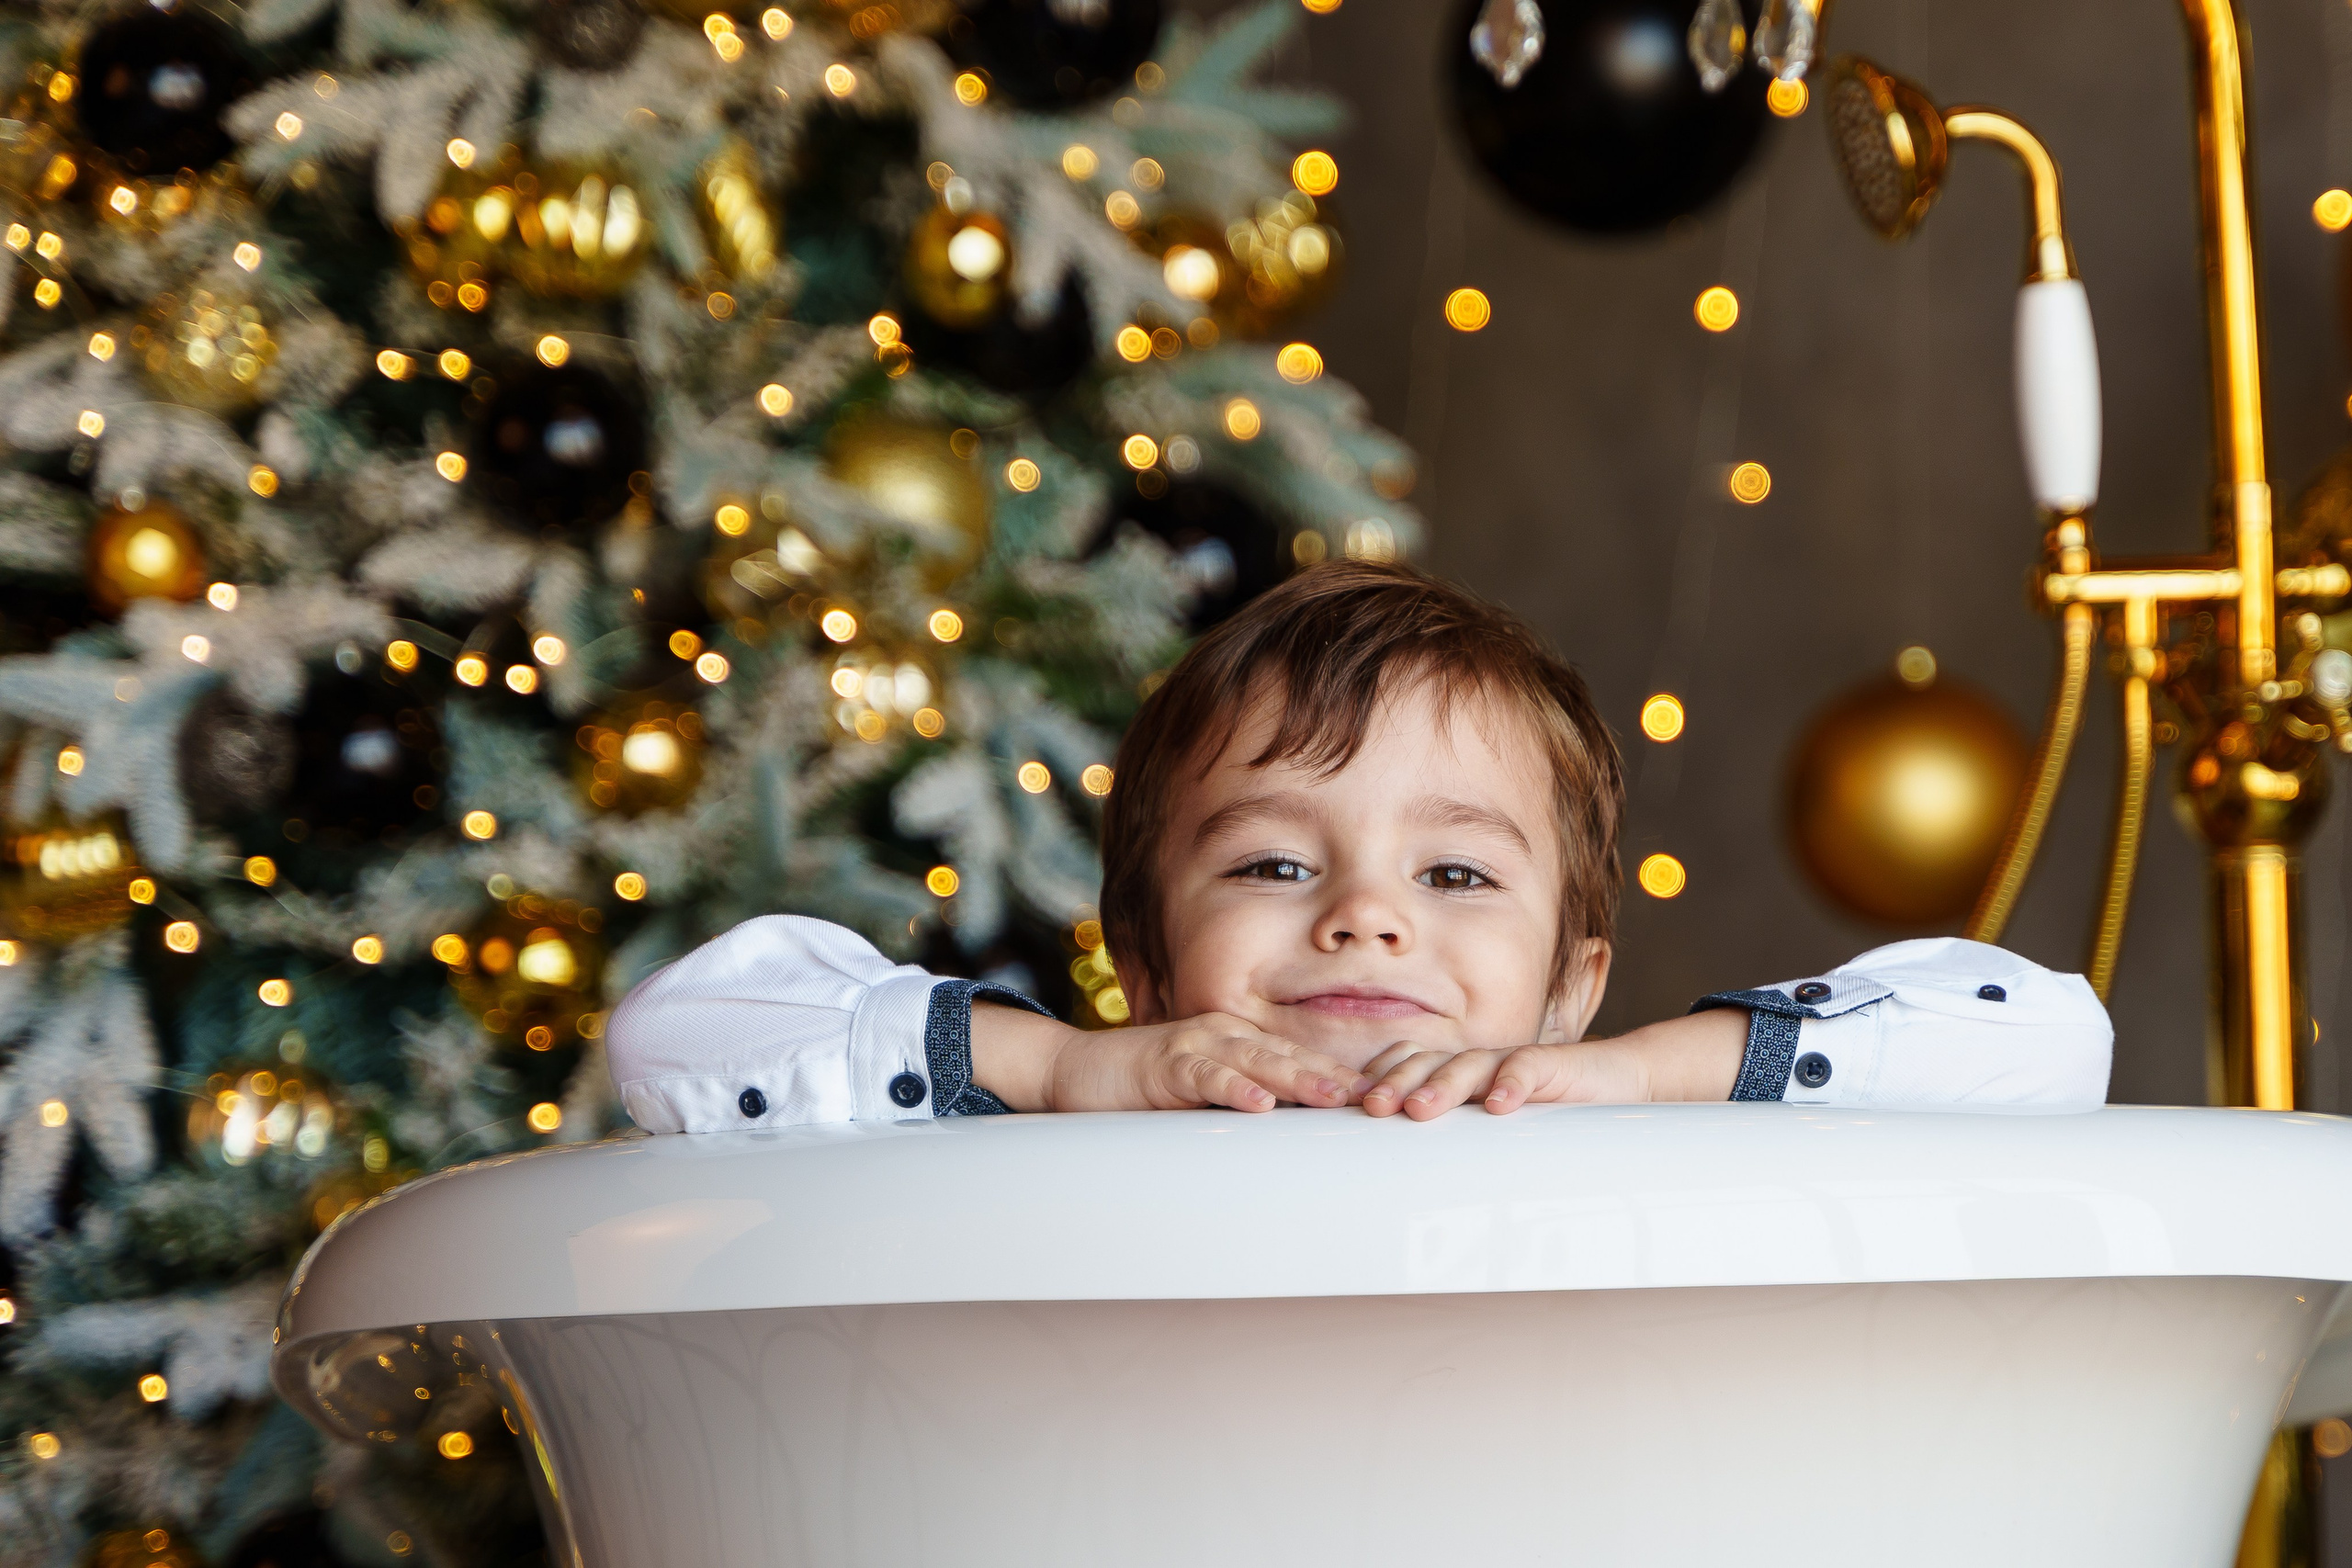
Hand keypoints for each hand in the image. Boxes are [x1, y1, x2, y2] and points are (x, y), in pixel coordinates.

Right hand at [973, 1003, 1368, 1113]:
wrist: (1076, 1072)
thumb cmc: (1145, 1090)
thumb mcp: (1205, 1098)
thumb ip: (1245, 1106)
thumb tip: (1296, 1141)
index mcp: (1240, 1044)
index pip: (1299, 1059)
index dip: (1342, 1076)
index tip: (1383, 1097)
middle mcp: (1224, 1036)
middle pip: (1290, 1056)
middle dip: (1336, 1076)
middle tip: (1379, 1096)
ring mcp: (1195, 1045)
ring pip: (1255, 1060)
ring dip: (1297, 1078)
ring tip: (1334, 1096)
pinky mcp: (1163, 1063)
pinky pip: (1202, 1075)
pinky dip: (1230, 1087)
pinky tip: (1257, 1102)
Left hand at [1358, 1010, 1746, 1119]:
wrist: (1613, 1084)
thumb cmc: (1544, 1113)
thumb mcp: (1492, 1131)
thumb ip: (1454, 1141)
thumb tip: (1398, 1184)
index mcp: (1456, 1073)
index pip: (1406, 1065)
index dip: (1378, 1082)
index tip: (1349, 1112)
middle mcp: (1478, 1063)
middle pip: (1427, 1064)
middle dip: (1396, 1084)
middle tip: (1373, 1110)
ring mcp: (1512, 1062)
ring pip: (1470, 1065)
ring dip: (1443, 1085)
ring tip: (1421, 1109)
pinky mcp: (1553, 1066)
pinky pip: (1529, 1068)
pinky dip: (1513, 1083)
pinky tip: (1501, 1104)